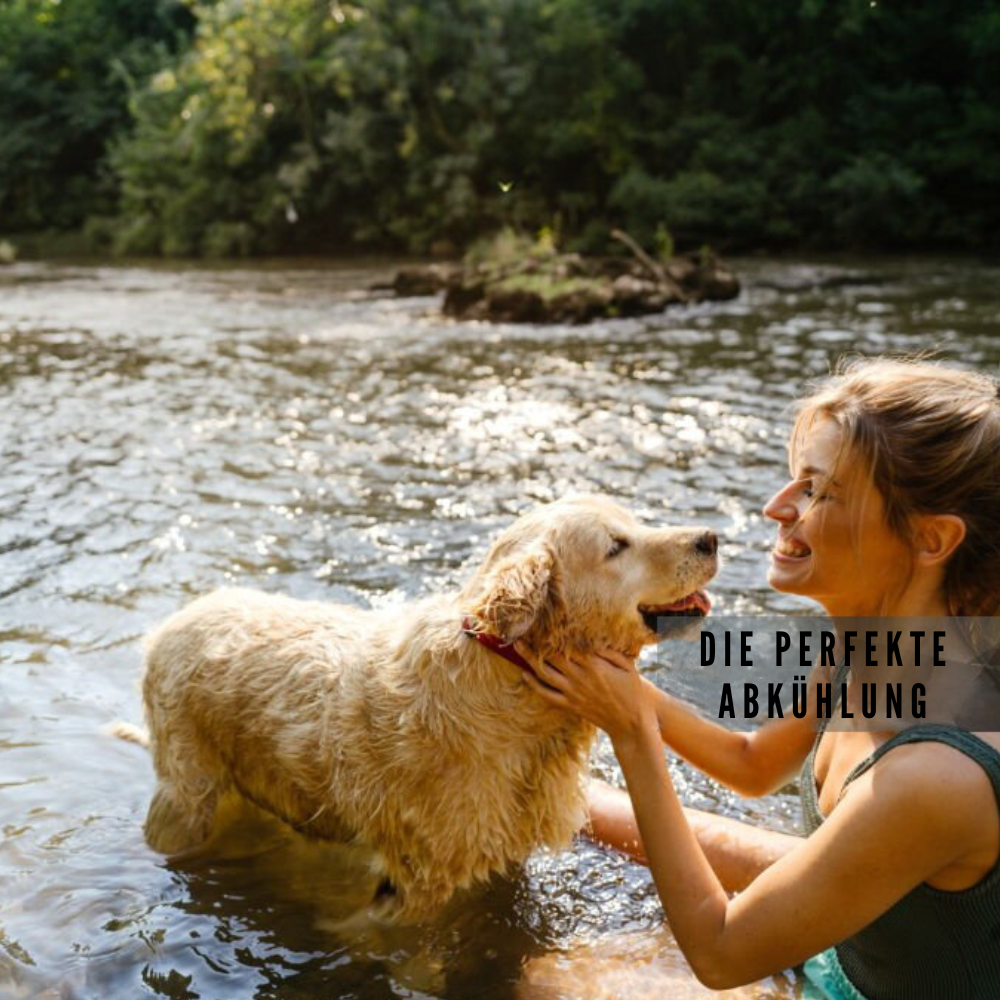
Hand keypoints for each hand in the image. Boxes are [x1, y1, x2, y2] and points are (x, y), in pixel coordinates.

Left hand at [514, 643, 656, 745]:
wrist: (631, 722)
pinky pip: (547, 695)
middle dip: (535, 643)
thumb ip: (609, 650)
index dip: (553, 634)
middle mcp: (580, 677)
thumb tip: (592, 637)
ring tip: (518, 647)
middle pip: (551, 657)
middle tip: (521, 630)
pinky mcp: (570, 706)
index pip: (567, 645)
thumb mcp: (627, 665)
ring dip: (529, 659)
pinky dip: (534, 685)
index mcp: (594, 664)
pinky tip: (525, 675)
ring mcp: (573, 693)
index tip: (542, 623)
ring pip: (545, 674)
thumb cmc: (632, 689)